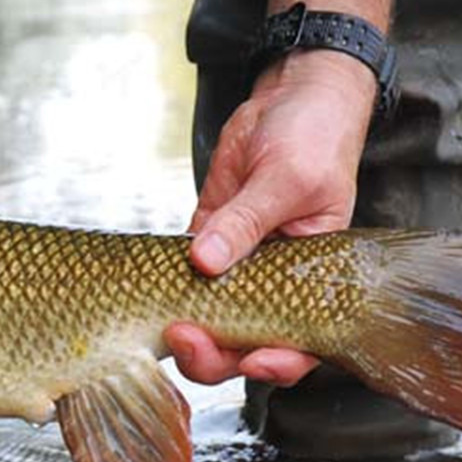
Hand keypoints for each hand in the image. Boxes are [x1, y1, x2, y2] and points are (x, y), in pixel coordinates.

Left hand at [168, 49, 376, 386]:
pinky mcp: (207, 240)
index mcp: (315, 279)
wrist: (292, 98)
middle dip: (214, 353)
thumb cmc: (315, 136)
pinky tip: (147, 291)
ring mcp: (238, 265)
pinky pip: (183, 277)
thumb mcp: (287, 177)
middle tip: (183, 334)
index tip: (250, 361)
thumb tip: (204, 260)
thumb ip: (246, 221)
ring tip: (164, 321)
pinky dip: (165, 290)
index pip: (301, 342)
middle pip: (243, 342)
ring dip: (185, 329)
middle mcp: (275, 282)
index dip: (276, 363)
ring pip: (208, 319)